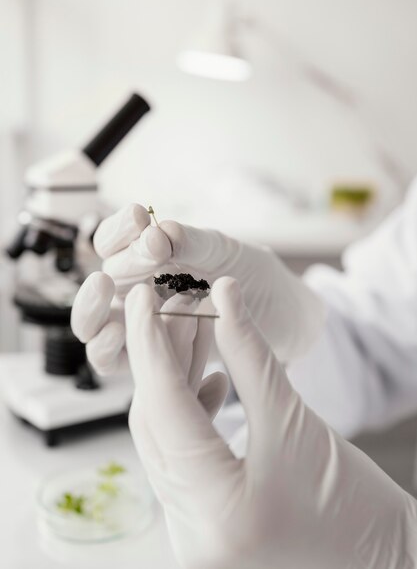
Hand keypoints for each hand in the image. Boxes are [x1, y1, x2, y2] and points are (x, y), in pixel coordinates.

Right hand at [71, 202, 324, 373]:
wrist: (287, 318)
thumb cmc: (255, 277)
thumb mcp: (227, 252)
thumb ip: (193, 243)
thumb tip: (159, 232)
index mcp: (152, 256)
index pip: (114, 240)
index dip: (118, 230)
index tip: (139, 218)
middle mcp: (141, 289)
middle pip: (101, 282)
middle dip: (114, 271)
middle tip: (131, 264)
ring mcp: (145, 326)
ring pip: (96, 324)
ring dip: (91, 313)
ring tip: (106, 296)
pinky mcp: (155, 360)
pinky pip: (118, 360)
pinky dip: (109, 350)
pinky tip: (118, 336)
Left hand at [125, 276, 416, 568]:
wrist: (383, 563)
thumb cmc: (357, 509)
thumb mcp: (297, 420)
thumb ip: (250, 355)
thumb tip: (224, 298)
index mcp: (217, 509)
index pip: (164, 408)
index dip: (150, 344)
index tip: (140, 298)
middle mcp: (191, 531)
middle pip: (156, 423)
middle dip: (162, 357)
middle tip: (175, 305)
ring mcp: (193, 533)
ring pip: (164, 438)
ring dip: (176, 381)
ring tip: (194, 331)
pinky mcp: (203, 524)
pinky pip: (180, 460)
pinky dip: (189, 415)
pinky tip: (211, 382)